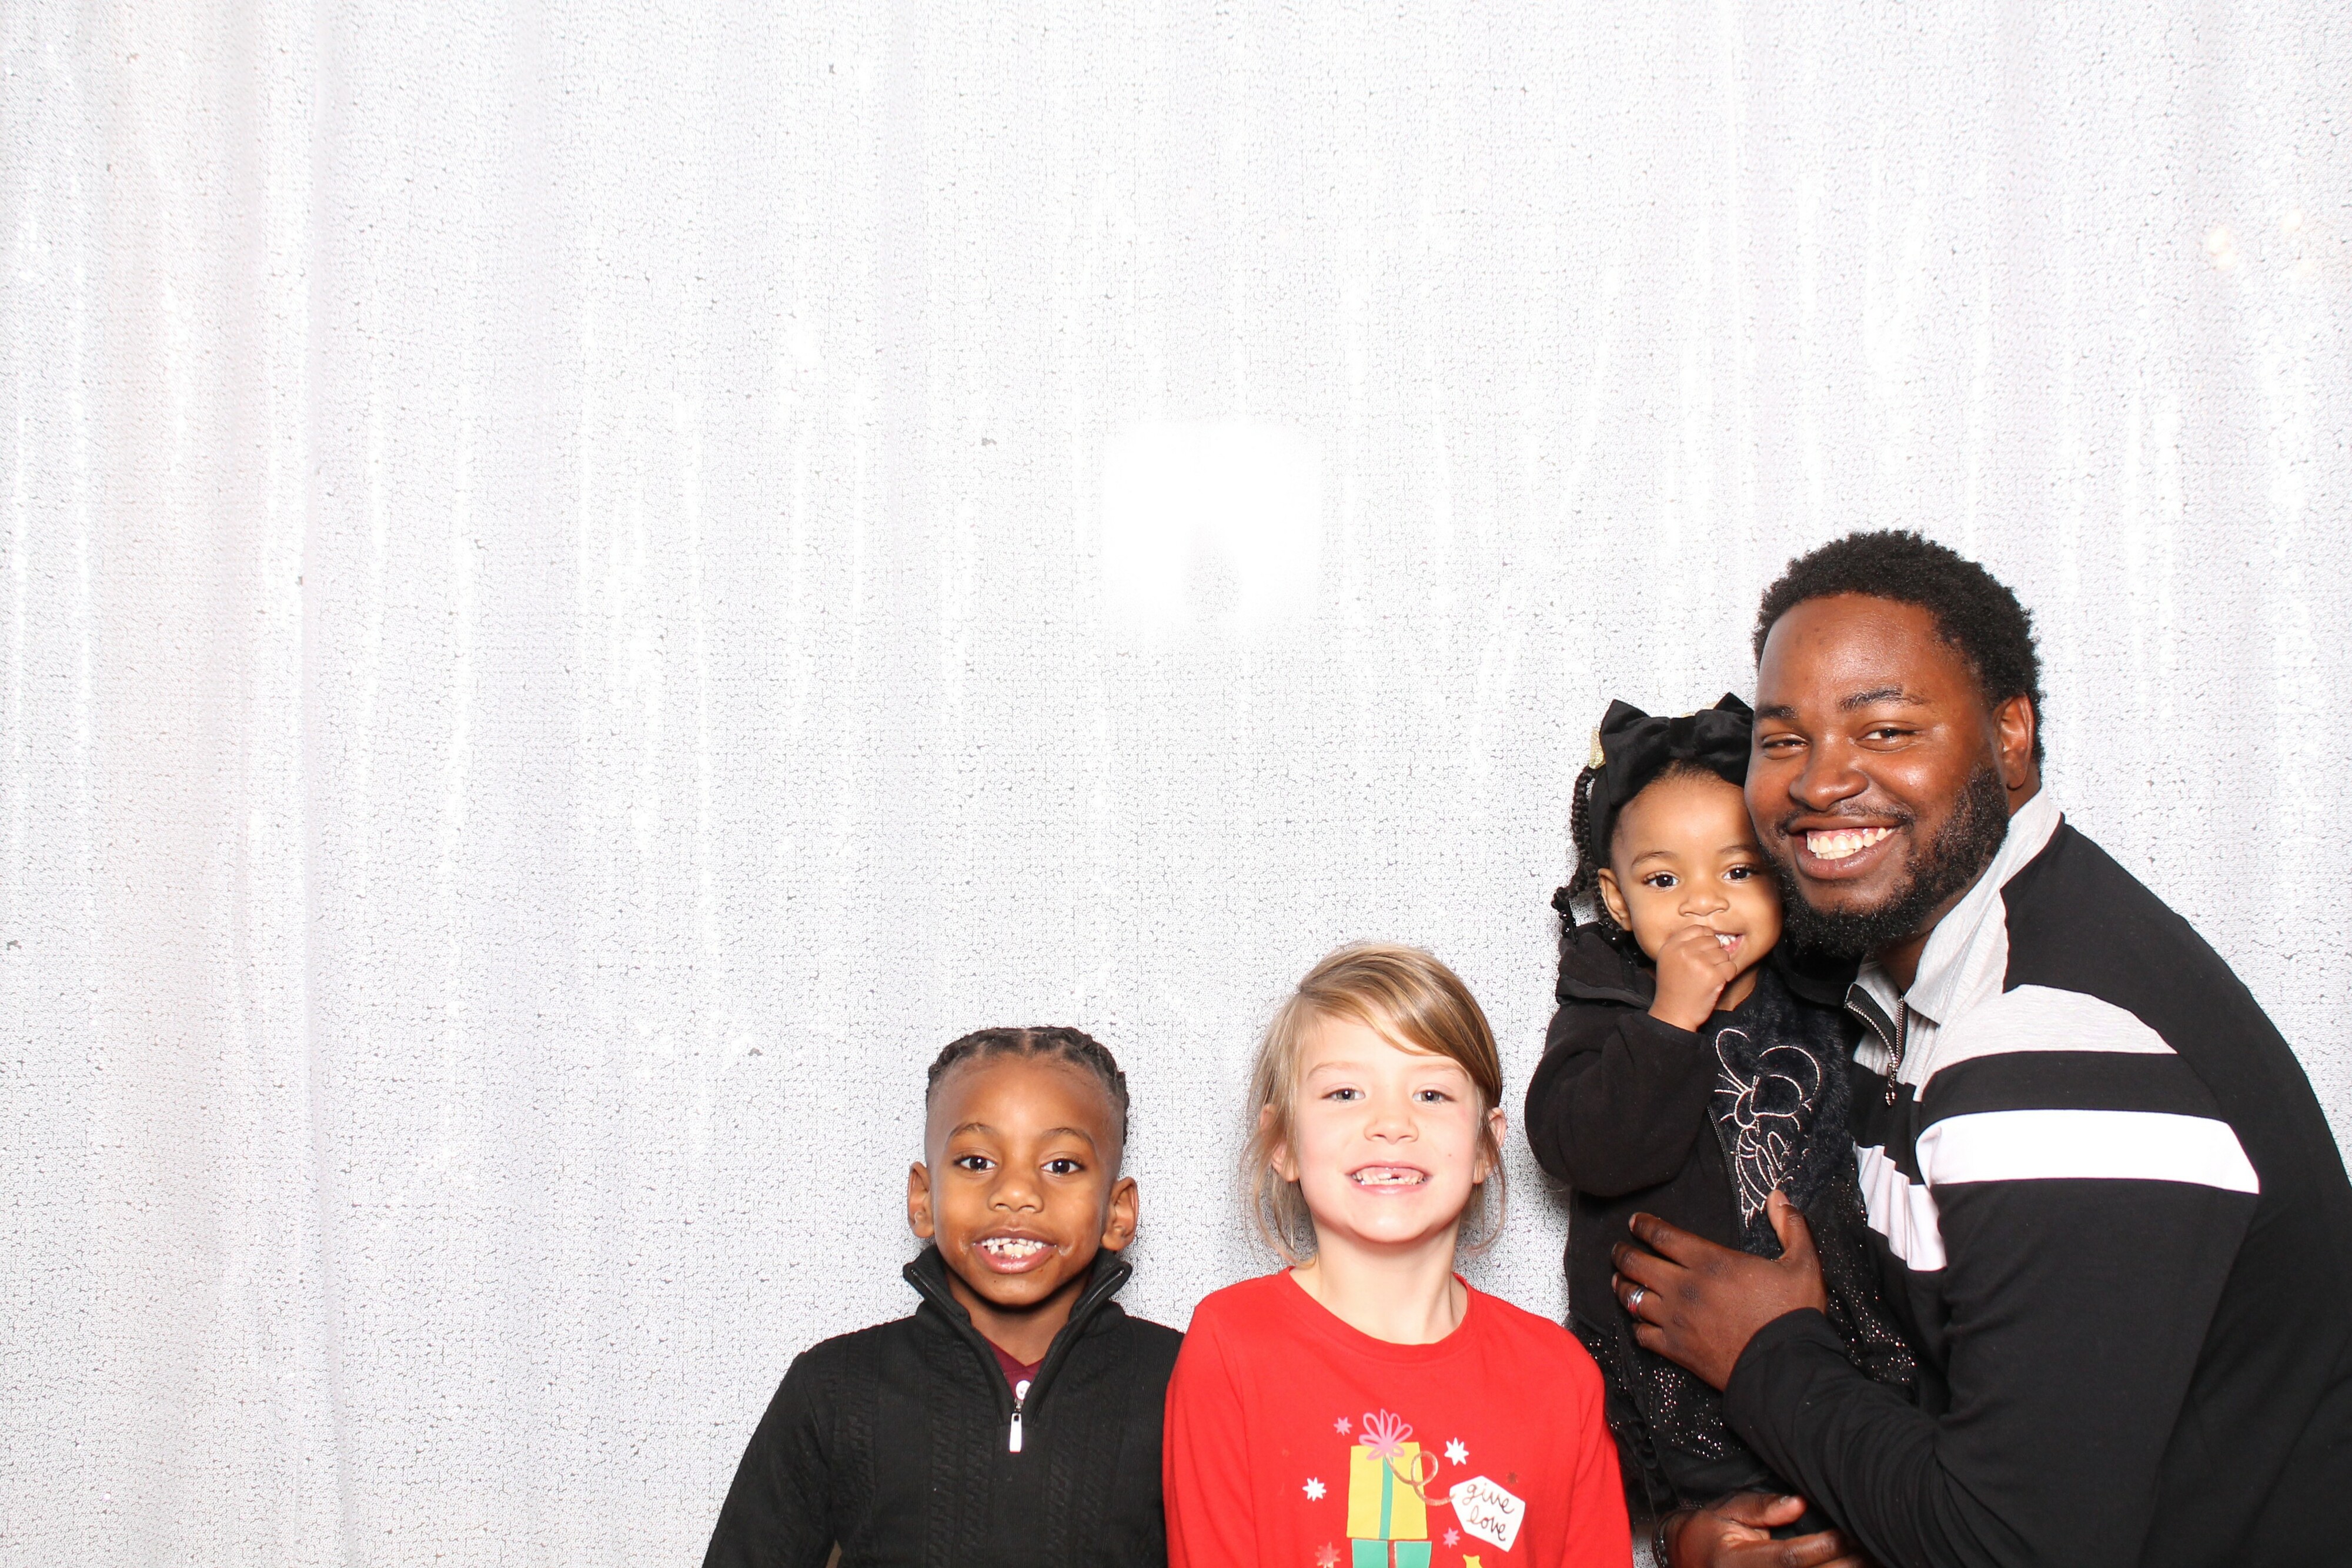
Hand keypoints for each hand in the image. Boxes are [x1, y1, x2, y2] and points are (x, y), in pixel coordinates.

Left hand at [1613, 1190, 1826, 1388]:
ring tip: (1619, 1281)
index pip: (1662, 1235)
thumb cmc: (1793, 1314)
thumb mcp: (1803, 1264)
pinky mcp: (1676, 1349)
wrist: (1785, 1368)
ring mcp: (1676, 1319)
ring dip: (1623, 1286)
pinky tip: (1638, 1321)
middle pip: (1637, 1263)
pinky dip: (1637, 1325)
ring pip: (1633, 1297)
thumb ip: (1791, 1226)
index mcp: (1710, 1261)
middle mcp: (1684, 1287)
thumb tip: (1778, 1196)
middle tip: (1617, 1250)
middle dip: (1622, 1253)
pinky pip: (1643, 1334)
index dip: (1644, 1226)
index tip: (1634, 1223)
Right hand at [1649, 923, 1740, 1030]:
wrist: (1673, 1013)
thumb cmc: (1673, 988)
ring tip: (1708, 977)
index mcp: (1672, 945)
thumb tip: (1709, 933)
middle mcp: (1684, 951)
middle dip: (1714, 954)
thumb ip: (1683, 944)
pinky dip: (1728, 975)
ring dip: (1721, 966)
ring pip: (1724, 953)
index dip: (1706, 939)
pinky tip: (1716, 982)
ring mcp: (1699, 963)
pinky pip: (1731, 967)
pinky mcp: (1713, 976)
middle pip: (1714, 941)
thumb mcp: (1668, 960)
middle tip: (1704, 969)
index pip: (1699, 929)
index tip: (1704, 952)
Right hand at [1664, 1493, 1866, 1567]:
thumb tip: (1799, 1503)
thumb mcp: (1727, 1510)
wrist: (1688, 1560)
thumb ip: (1761, 1507)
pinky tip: (1848, 1566)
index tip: (1846, 1532)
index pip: (1789, 1558)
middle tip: (1872, 1548)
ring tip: (1871, 1560)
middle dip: (1844, 1565)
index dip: (1822, 1547)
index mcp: (1738, 1562)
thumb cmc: (1709, 1532)